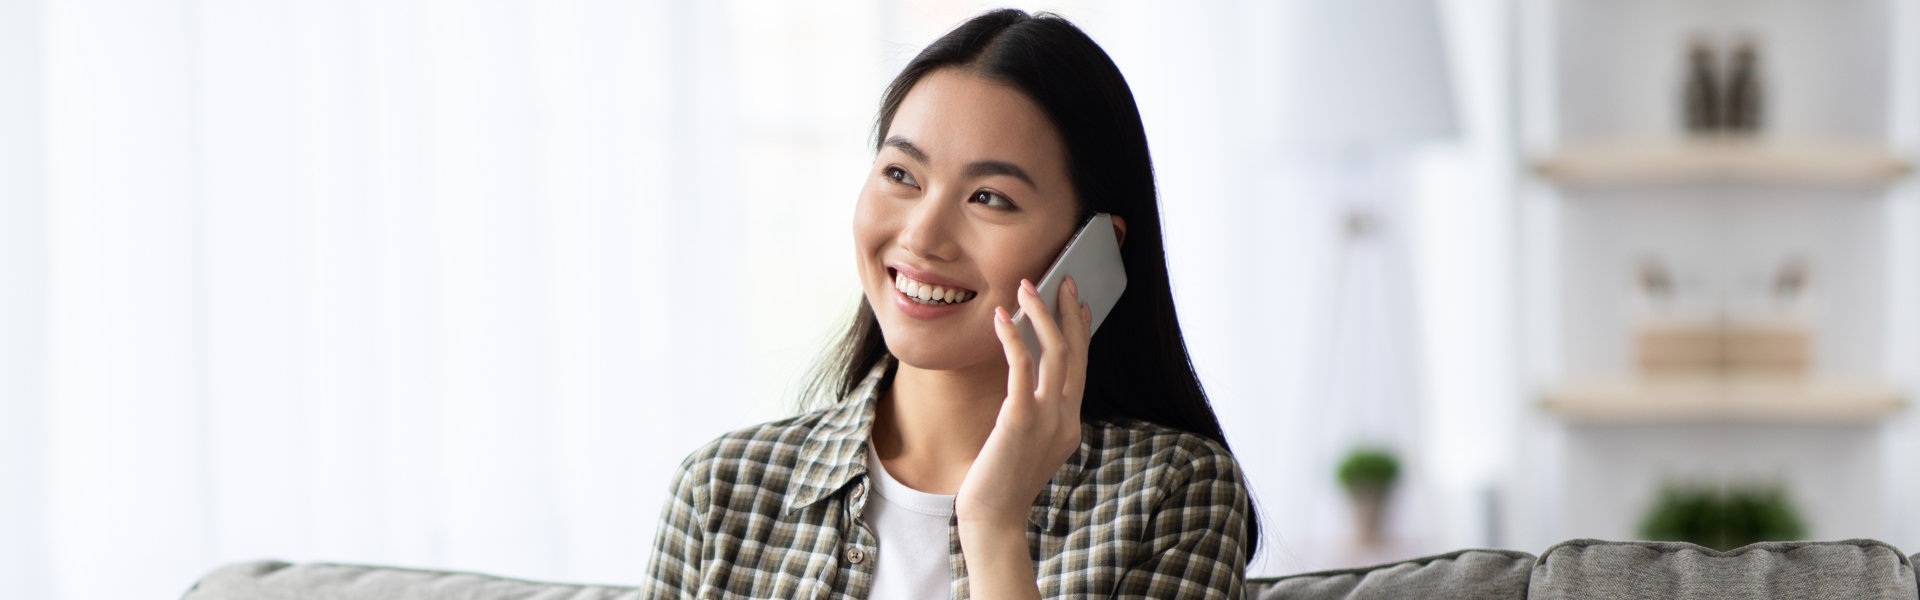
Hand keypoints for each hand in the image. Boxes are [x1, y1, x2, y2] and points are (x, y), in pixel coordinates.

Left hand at [956, 276, 1090, 527]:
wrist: (993, 518)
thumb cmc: (1001, 482)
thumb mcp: (1027, 445)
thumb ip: (1035, 416)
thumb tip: (1028, 387)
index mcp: (1069, 423)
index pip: (1081, 368)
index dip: (1081, 333)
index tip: (1080, 304)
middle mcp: (1066, 418)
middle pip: (1075, 353)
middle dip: (1069, 312)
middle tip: (1064, 278)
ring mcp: (1048, 418)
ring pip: (1055, 353)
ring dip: (1042, 314)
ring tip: (1027, 286)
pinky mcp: (1021, 419)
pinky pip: (1022, 367)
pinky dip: (1013, 338)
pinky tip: (1002, 317)